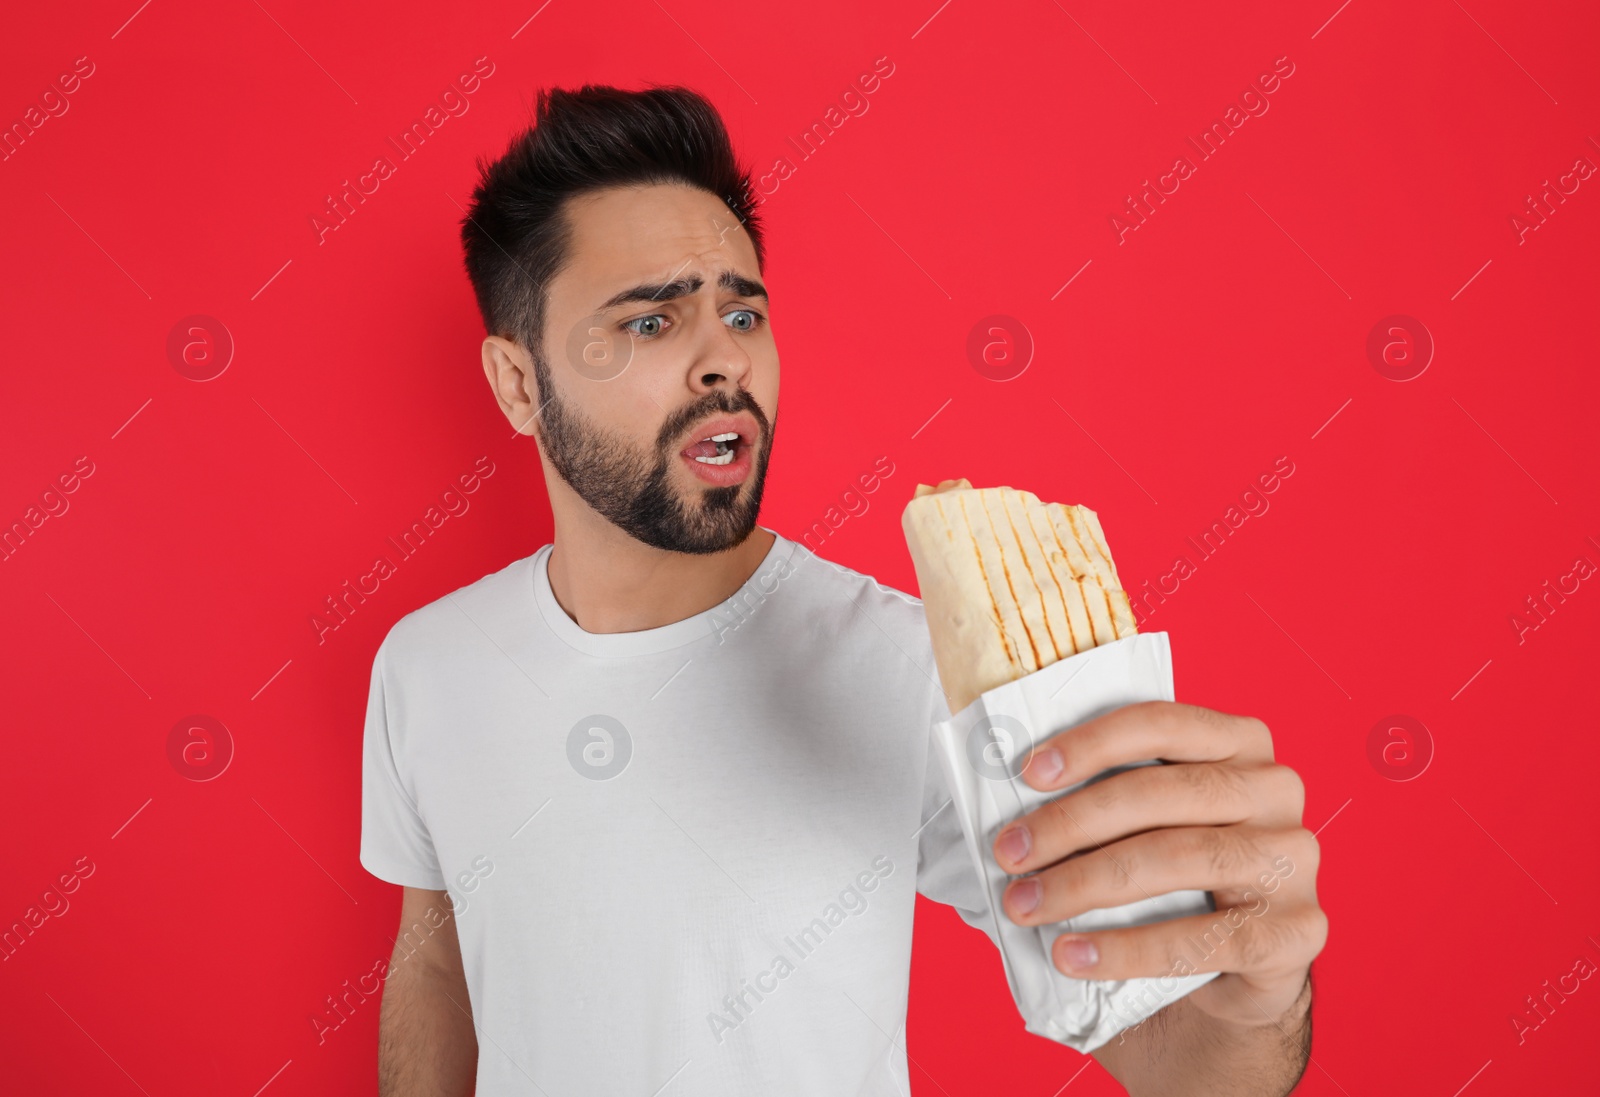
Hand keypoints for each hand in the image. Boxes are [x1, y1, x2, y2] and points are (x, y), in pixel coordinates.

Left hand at [990, 700, 1326, 1028]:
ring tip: (1026, 905)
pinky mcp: (1298, 933)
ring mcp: (1294, 861)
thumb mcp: (1142, 826)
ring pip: (1178, 859)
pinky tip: (1072, 955)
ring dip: (1087, 883)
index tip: (1028, 773)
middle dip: (1072, 823)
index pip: (1161, 723)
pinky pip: (1203, 939)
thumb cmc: (1173, 881)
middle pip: (1162, 795)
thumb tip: (1003, 799)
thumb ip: (1100, 800)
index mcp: (1239, 743)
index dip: (1091, 743)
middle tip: (1009, 853)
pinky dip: (1126, 949)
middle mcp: (1276, 791)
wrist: (1234, 971)